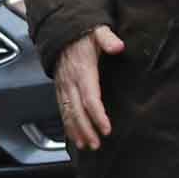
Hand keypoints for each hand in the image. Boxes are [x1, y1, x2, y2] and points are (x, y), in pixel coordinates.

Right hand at [52, 25, 124, 150]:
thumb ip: (107, 38)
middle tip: (96, 144)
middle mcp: (70, 82)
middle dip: (86, 129)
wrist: (61, 33)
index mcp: (82, 71)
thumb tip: (118, 46)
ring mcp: (63, 87)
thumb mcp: (97, 32)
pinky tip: (74, 136)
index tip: (106, 128)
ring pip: (68, 113)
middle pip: (77, 110)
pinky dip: (68, 125)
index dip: (97, 115)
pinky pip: (62, 110)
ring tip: (86, 145)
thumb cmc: (83, 36)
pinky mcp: (60, 90)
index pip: (90, 97)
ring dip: (76, 131)